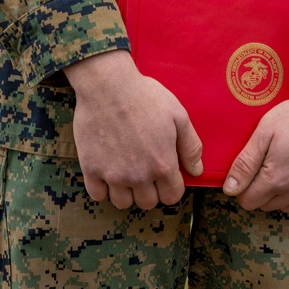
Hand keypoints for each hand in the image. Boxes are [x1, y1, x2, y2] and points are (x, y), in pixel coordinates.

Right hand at [65, 51, 202, 210]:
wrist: (108, 85)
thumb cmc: (145, 97)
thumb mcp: (178, 115)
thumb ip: (190, 146)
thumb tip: (197, 171)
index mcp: (162, 164)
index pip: (172, 196)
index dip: (172, 187)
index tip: (166, 175)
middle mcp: (138, 176)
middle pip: (148, 203)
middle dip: (150, 190)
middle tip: (145, 171)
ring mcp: (113, 175)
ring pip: (123, 203)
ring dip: (127, 192)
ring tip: (126, 172)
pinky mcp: (91, 169)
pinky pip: (97, 195)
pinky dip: (103, 188)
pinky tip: (107, 171)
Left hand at [223, 78, 288, 212]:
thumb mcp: (264, 133)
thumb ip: (245, 164)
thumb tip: (230, 189)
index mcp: (276, 180)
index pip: (248, 201)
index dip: (244, 186)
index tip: (251, 170)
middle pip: (266, 206)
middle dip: (262, 189)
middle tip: (269, 162)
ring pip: (287, 206)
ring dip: (282, 193)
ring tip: (287, 165)